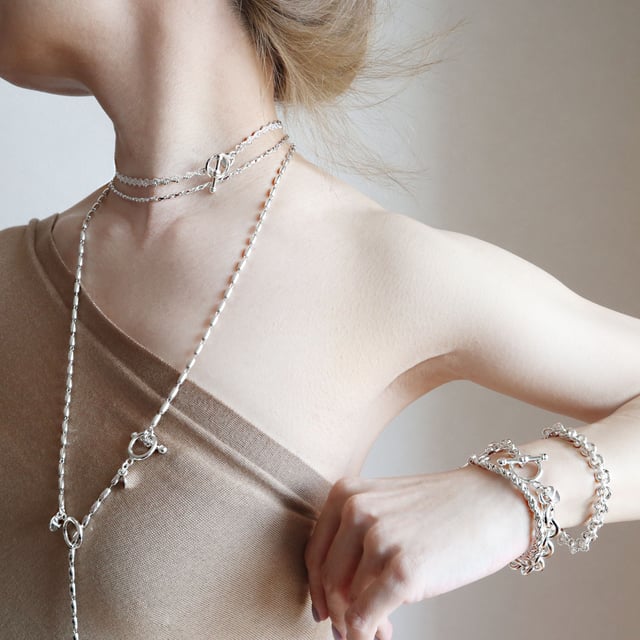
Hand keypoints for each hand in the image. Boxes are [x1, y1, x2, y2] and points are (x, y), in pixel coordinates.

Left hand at [304, 464, 531, 639]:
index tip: (326, 611)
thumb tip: (332, 601)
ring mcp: (379, 539)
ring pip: (345, 604)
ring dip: (359, 626)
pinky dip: (367, 637)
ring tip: (383, 629)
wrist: (494, 503)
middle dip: (340, 612)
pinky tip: (385, 635)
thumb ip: (354, 540)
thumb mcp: (385, 507)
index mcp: (346, 493)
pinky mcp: (402, 570)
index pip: (315, 554)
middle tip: (356, 629)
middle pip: (327, 581)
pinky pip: (364, 620)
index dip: (319, 590)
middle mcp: (355, 510)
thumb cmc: (442, 511)